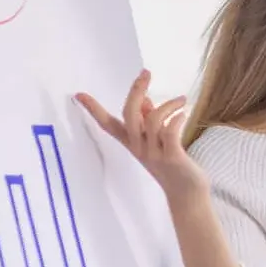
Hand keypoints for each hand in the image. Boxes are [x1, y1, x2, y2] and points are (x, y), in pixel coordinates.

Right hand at [76, 70, 205, 198]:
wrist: (186, 194)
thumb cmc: (173, 165)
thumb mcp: (157, 142)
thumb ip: (150, 122)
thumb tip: (146, 100)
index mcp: (132, 143)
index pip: (107, 125)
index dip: (94, 110)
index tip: (79, 94)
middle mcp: (138, 147)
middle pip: (129, 114)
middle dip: (136, 90)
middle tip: (145, 73)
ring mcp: (154, 153)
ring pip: (151, 120)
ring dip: (167, 105)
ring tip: (182, 100)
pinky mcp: (171, 157)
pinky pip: (170, 133)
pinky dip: (176, 119)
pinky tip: (183, 114)